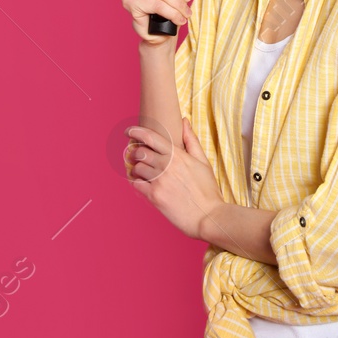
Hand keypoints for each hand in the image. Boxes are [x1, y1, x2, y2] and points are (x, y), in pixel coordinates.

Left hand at [126, 117, 223, 240]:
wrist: (208, 216)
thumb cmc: (208, 190)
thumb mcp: (203, 161)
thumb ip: (191, 140)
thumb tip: (184, 121)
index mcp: (178, 156)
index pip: (150, 137)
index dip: (136, 131)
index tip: (128, 131)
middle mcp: (166, 166)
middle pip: (140, 152)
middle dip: (136, 153)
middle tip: (139, 157)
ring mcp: (159, 181)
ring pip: (137, 168)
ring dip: (137, 169)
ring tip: (144, 173)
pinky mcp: (154, 197)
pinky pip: (136, 184)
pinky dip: (137, 183)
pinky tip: (143, 184)